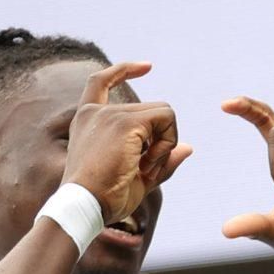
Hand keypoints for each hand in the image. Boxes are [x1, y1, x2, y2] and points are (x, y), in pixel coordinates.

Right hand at [61, 62, 191, 224]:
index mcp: (88, 120)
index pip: (101, 81)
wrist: (84, 206)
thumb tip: (188, 148)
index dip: (125, 70)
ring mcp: (111, 115)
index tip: (148, 66)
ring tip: (144, 169)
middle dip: (162, 142)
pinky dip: (167, 146)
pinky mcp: (126, 122)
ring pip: (165, 114)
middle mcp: (96, 112)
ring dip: (165, 146)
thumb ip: (161, 160)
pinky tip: (147, 166)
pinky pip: (167, 121)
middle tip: (146, 170)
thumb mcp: (138, 177)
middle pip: (154, 111)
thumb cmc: (105, 199)